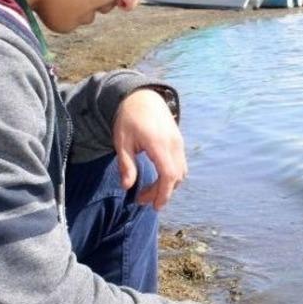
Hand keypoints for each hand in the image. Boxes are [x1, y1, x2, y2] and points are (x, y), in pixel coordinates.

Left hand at [113, 88, 186, 210]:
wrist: (142, 97)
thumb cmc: (128, 119)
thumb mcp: (121, 142)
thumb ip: (126, 165)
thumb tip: (127, 187)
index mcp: (158, 144)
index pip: (168, 175)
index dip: (163, 194)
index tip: (154, 206)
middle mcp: (173, 144)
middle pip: (175, 177)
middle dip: (161, 193)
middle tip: (141, 200)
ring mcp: (179, 142)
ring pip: (181, 172)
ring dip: (167, 185)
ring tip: (148, 191)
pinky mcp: (179, 142)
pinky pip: (180, 164)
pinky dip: (171, 176)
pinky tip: (157, 179)